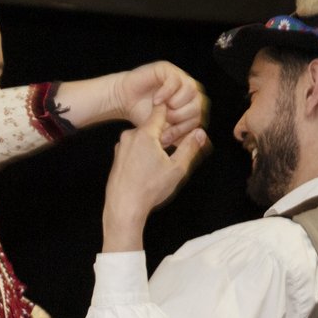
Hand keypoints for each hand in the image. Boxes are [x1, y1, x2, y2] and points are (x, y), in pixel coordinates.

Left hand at [100, 108, 211, 252]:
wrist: (123, 207)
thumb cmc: (149, 189)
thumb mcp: (176, 168)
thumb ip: (189, 147)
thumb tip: (200, 132)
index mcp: (145, 134)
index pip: (161, 110)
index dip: (173, 112)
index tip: (180, 116)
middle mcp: (130, 136)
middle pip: (153, 126)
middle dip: (165, 134)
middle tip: (174, 149)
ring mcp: (121, 147)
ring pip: (143, 138)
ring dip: (154, 145)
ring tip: (160, 165)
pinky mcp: (117, 157)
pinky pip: (134, 149)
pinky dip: (143, 154)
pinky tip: (148, 171)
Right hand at [107, 61, 206, 146]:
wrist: (125, 101)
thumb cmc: (143, 115)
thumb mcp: (163, 131)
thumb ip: (181, 137)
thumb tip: (202, 146)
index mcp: (191, 105)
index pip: (198, 118)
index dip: (184, 129)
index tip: (167, 136)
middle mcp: (189, 91)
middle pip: (198, 104)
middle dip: (181, 117)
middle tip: (165, 122)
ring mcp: (180, 78)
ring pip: (191, 90)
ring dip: (176, 104)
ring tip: (162, 110)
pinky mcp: (168, 69)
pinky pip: (175, 80)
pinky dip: (167, 92)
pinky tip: (156, 101)